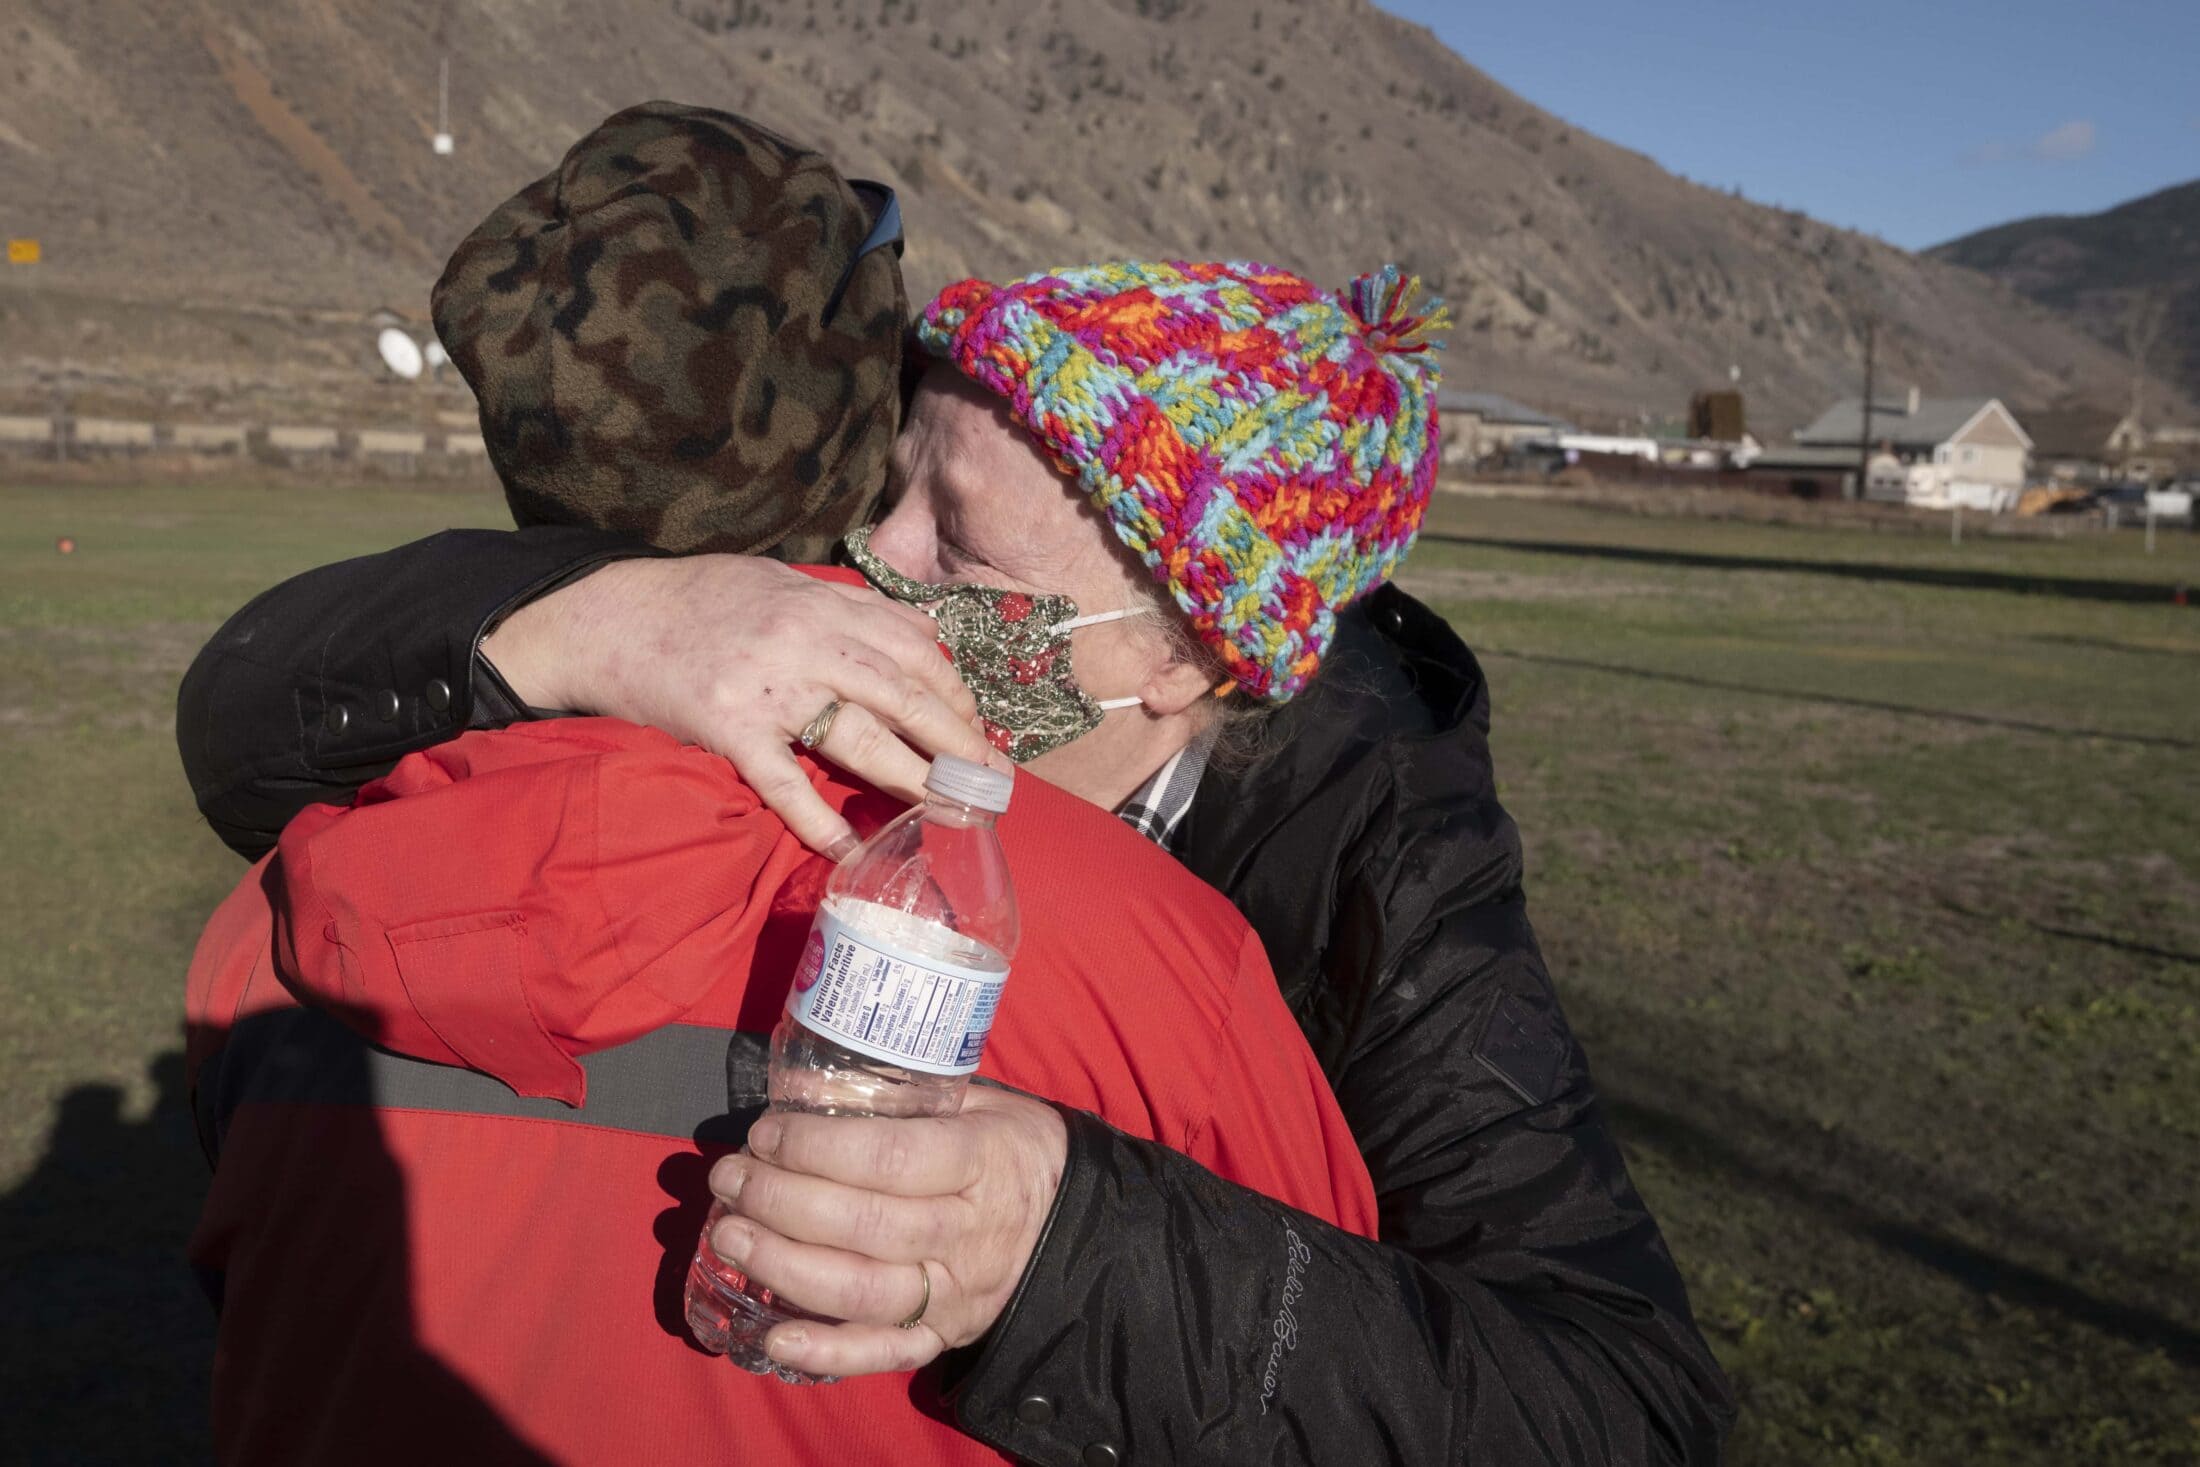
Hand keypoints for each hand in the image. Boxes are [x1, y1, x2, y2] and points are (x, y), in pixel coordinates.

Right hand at [482, 554, 1003, 854]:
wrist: (612, 618)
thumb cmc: (702, 600)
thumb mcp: (782, 582)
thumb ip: (847, 606)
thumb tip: (917, 631)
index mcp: (822, 605)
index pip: (913, 648)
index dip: (955, 691)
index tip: (980, 728)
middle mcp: (805, 643)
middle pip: (904, 694)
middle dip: (958, 740)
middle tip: (993, 781)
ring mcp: (768, 689)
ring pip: (859, 737)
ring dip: (914, 778)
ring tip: (953, 810)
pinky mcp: (729, 731)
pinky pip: (784, 785)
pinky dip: (819, 821)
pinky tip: (851, 851)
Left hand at [705, 1086, 1068, 1376]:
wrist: (1076, 1223)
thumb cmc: (1014, 1148)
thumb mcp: (983, 1102)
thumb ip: (912, 1096)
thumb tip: (819, 1084)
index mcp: (982, 1162)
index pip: (891, 1158)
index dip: (818, 1146)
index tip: (767, 1133)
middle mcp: (968, 1234)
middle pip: (864, 1224)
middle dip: (780, 1199)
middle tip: (730, 1176)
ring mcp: (955, 1293)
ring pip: (861, 1290)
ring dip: (783, 1264)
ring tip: (729, 1234)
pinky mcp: (943, 1336)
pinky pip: (883, 1352)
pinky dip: (827, 1352)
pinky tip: (772, 1334)